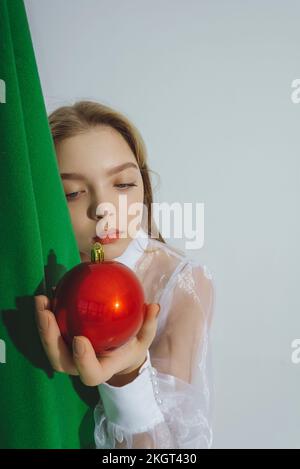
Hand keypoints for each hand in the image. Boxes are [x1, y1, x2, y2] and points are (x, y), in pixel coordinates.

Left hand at [34, 292, 159, 386]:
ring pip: (50, 347)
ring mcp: (68, 356)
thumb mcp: (145, 338)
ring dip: (42, 325)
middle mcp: (80, 366)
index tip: (80, 340)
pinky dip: (47, 314)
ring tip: (42, 300)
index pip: (89, 373)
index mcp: (101, 369)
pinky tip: (48, 293)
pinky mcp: (62, 344)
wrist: (118, 354)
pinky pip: (51, 332)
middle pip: (60, 361)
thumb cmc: (131, 347)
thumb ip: (148, 324)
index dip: (82, 361)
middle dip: (50, 339)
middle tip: (48, 314)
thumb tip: (154, 306)